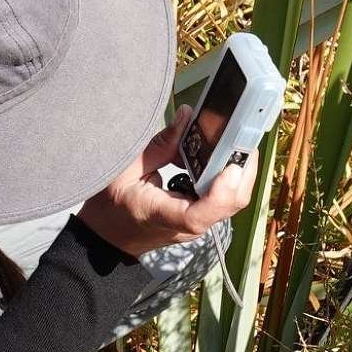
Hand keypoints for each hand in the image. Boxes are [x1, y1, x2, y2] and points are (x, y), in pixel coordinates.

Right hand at [77, 107, 257, 257]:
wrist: (110, 235)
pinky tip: (222, 154)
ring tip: (235, 139)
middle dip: (242, 168)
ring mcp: (198, 223)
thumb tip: (187, 117)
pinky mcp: (202, 216)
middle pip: (229, 203)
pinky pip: (225, 197)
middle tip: (241, 135)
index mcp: (161, 216)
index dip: (220, 193)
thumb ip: (160, 145)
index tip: (230, 166)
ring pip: (233, 200)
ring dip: (239, 169)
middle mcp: (187, 226)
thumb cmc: (112, 205)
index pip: (198, 216)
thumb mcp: (126, 169)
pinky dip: (229, 174)